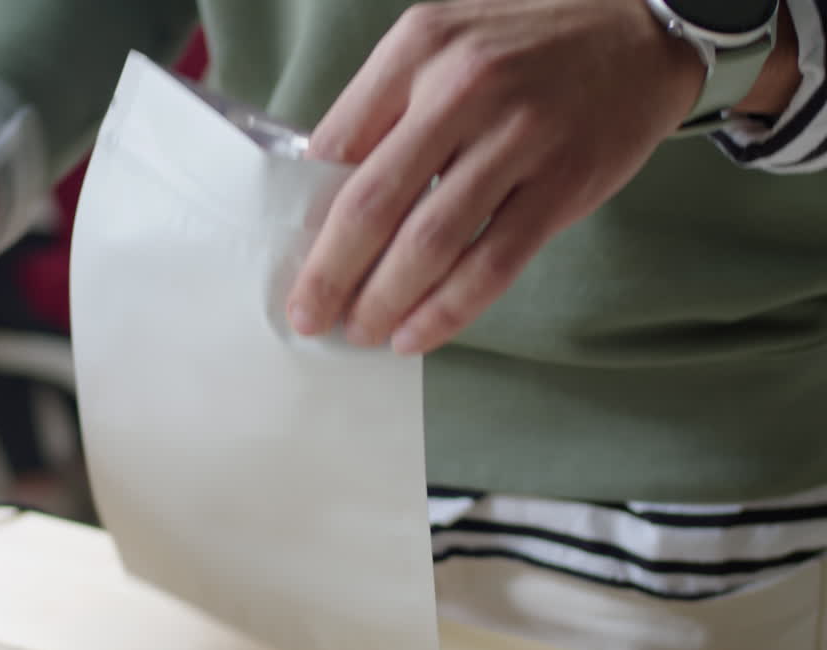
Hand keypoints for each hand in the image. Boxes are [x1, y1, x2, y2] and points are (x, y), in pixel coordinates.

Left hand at [285, 0, 708, 353]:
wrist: (641, 27)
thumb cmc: (523, 45)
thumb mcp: (440, 43)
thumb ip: (383, 108)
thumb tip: (325, 195)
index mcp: (417, 49)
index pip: (335, 148)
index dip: (308, 217)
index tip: (292, 263)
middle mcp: (464, 87)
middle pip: (373, 203)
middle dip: (330, 273)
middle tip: (308, 317)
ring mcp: (520, 137)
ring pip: (431, 242)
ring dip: (384, 299)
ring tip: (361, 331)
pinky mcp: (564, 183)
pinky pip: (493, 263)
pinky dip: (447, 309)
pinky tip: (416, 334)